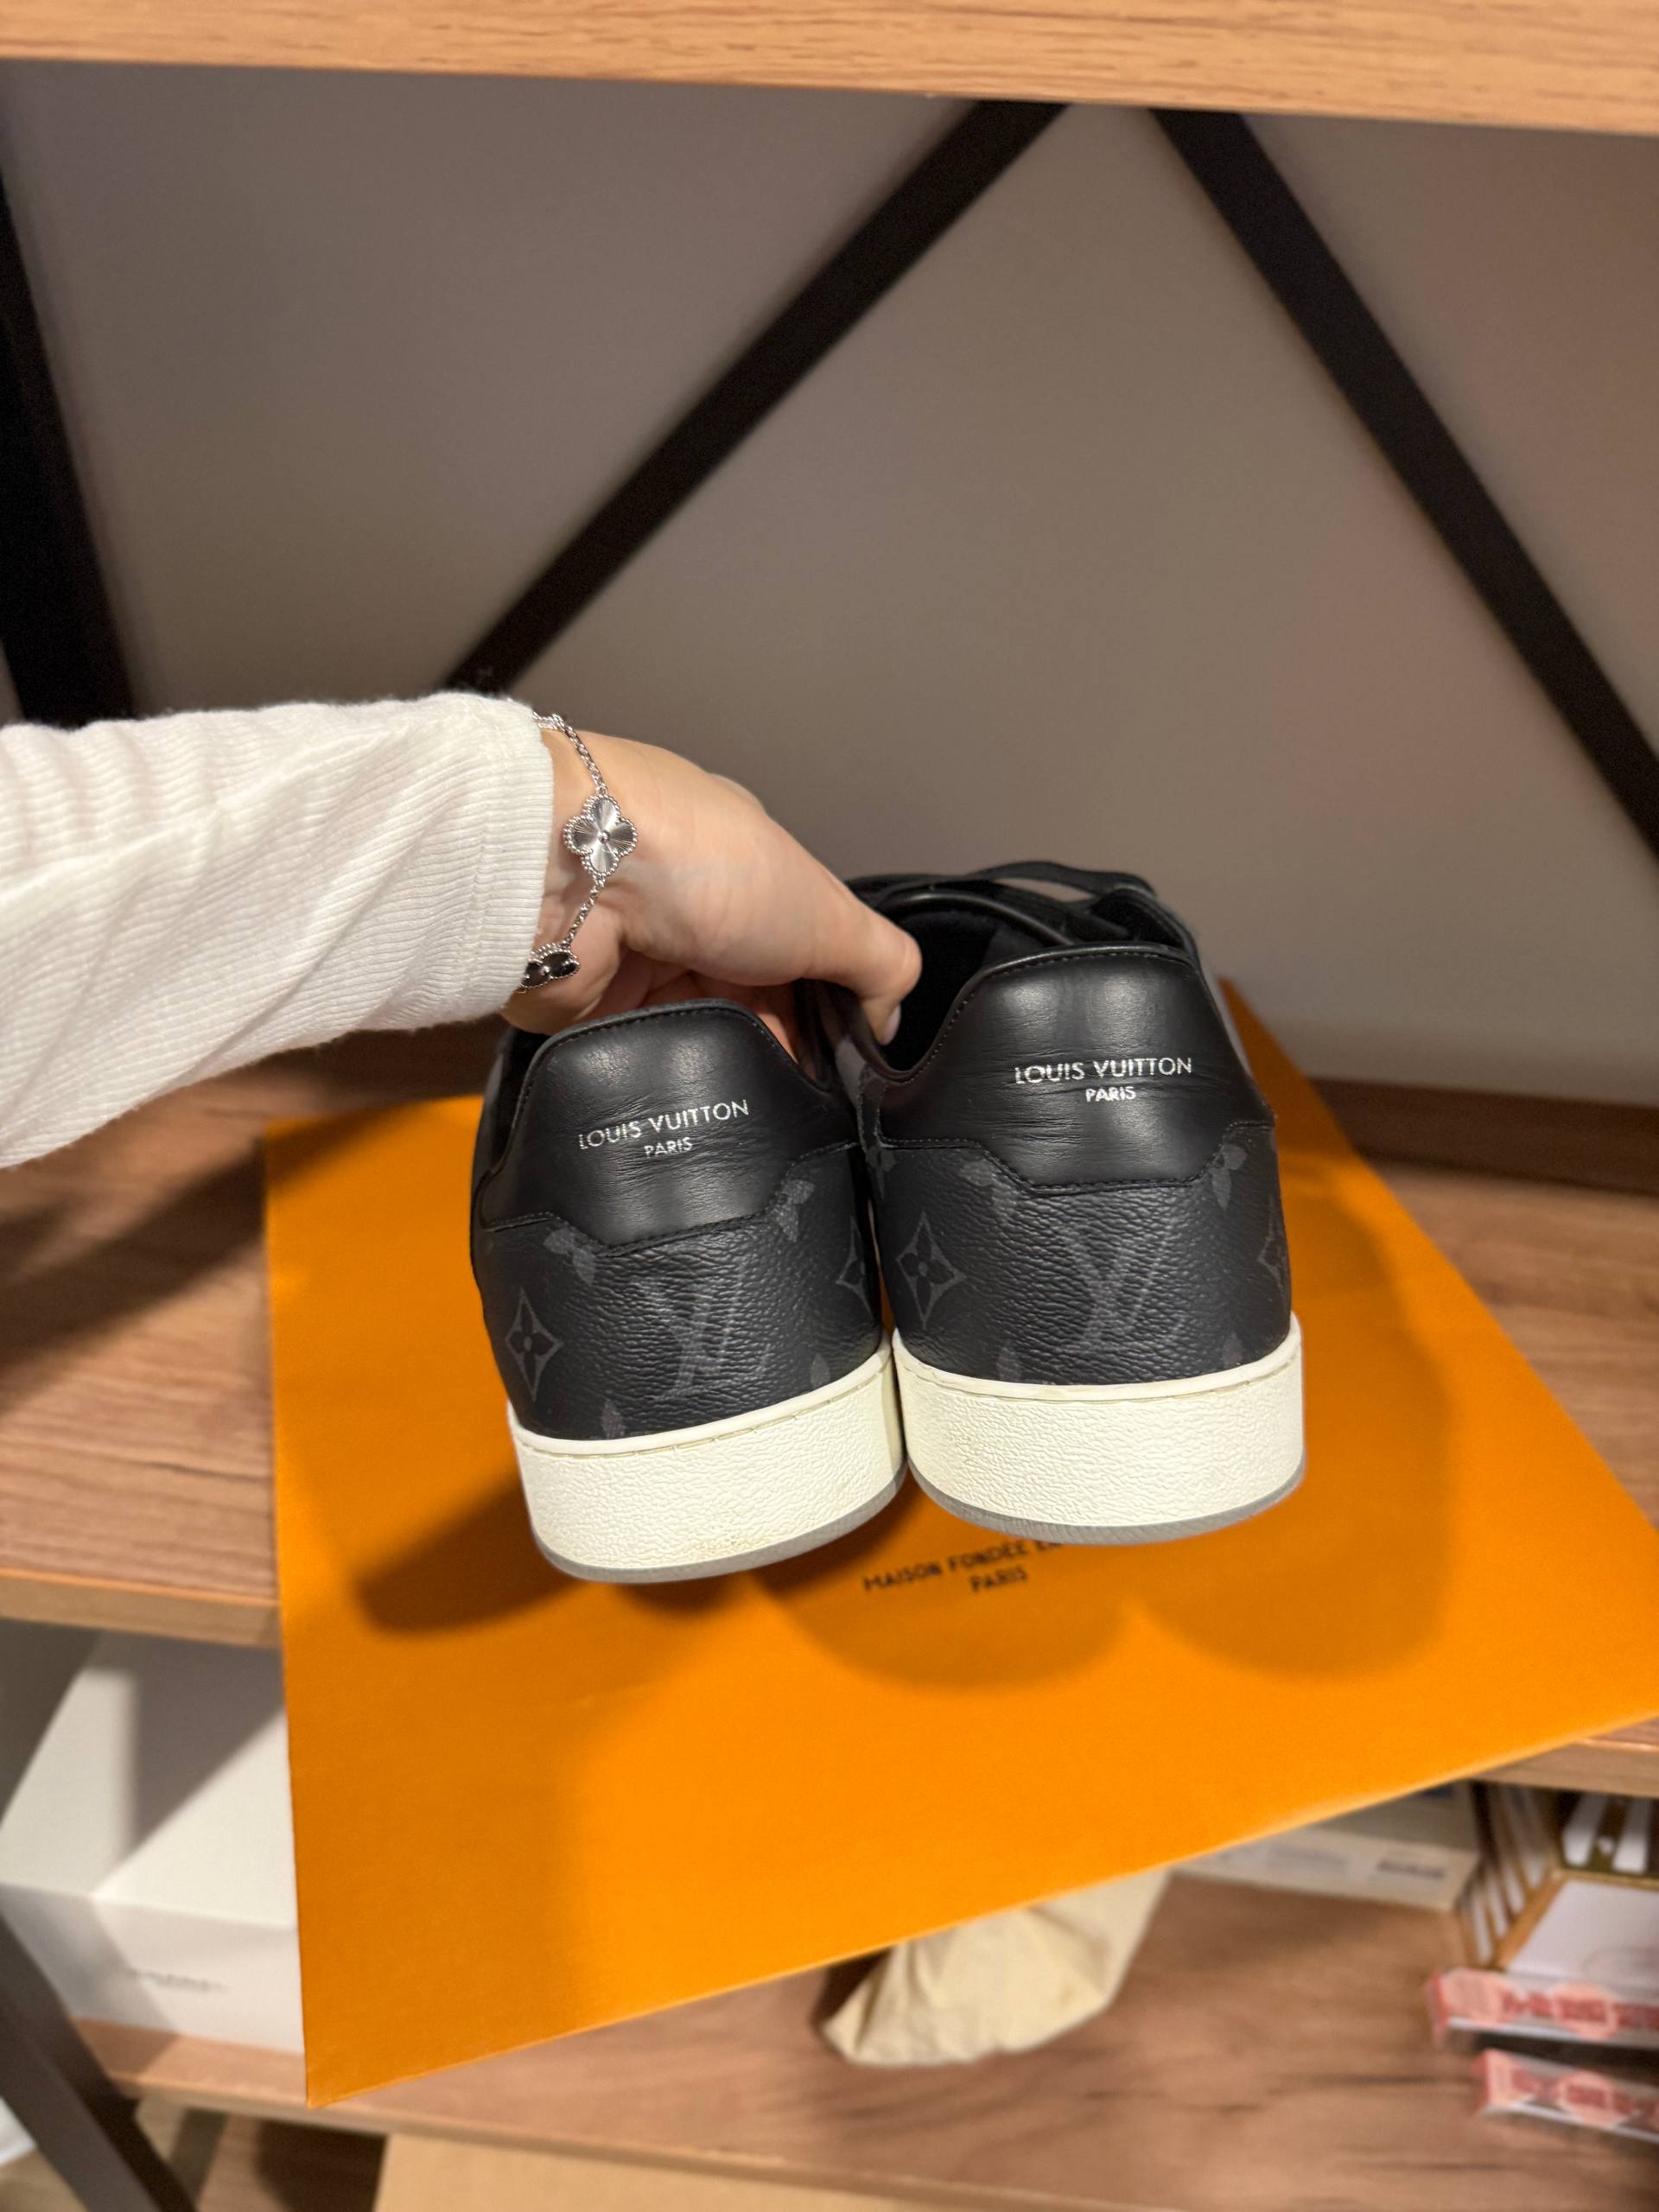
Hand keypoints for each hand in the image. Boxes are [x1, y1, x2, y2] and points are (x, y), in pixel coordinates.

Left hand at [507, 729, 918, 1050]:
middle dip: (772, 1037)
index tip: (842, 1053)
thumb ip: (881, 963)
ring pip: (694, 1036)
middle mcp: (681, 906)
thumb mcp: (828, 909)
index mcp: (740, 868)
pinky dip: (661, 1070)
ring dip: (718, 1054)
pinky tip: (682, 1071)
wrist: (572, 872)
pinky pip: (636, 1060)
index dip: (822, 1005)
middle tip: (795, 1073)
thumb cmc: (697, 861)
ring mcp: (632, 953)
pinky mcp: (586, 1004)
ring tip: (735, 1062)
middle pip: (745, 999)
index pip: (795, 951)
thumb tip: (889, 1020)